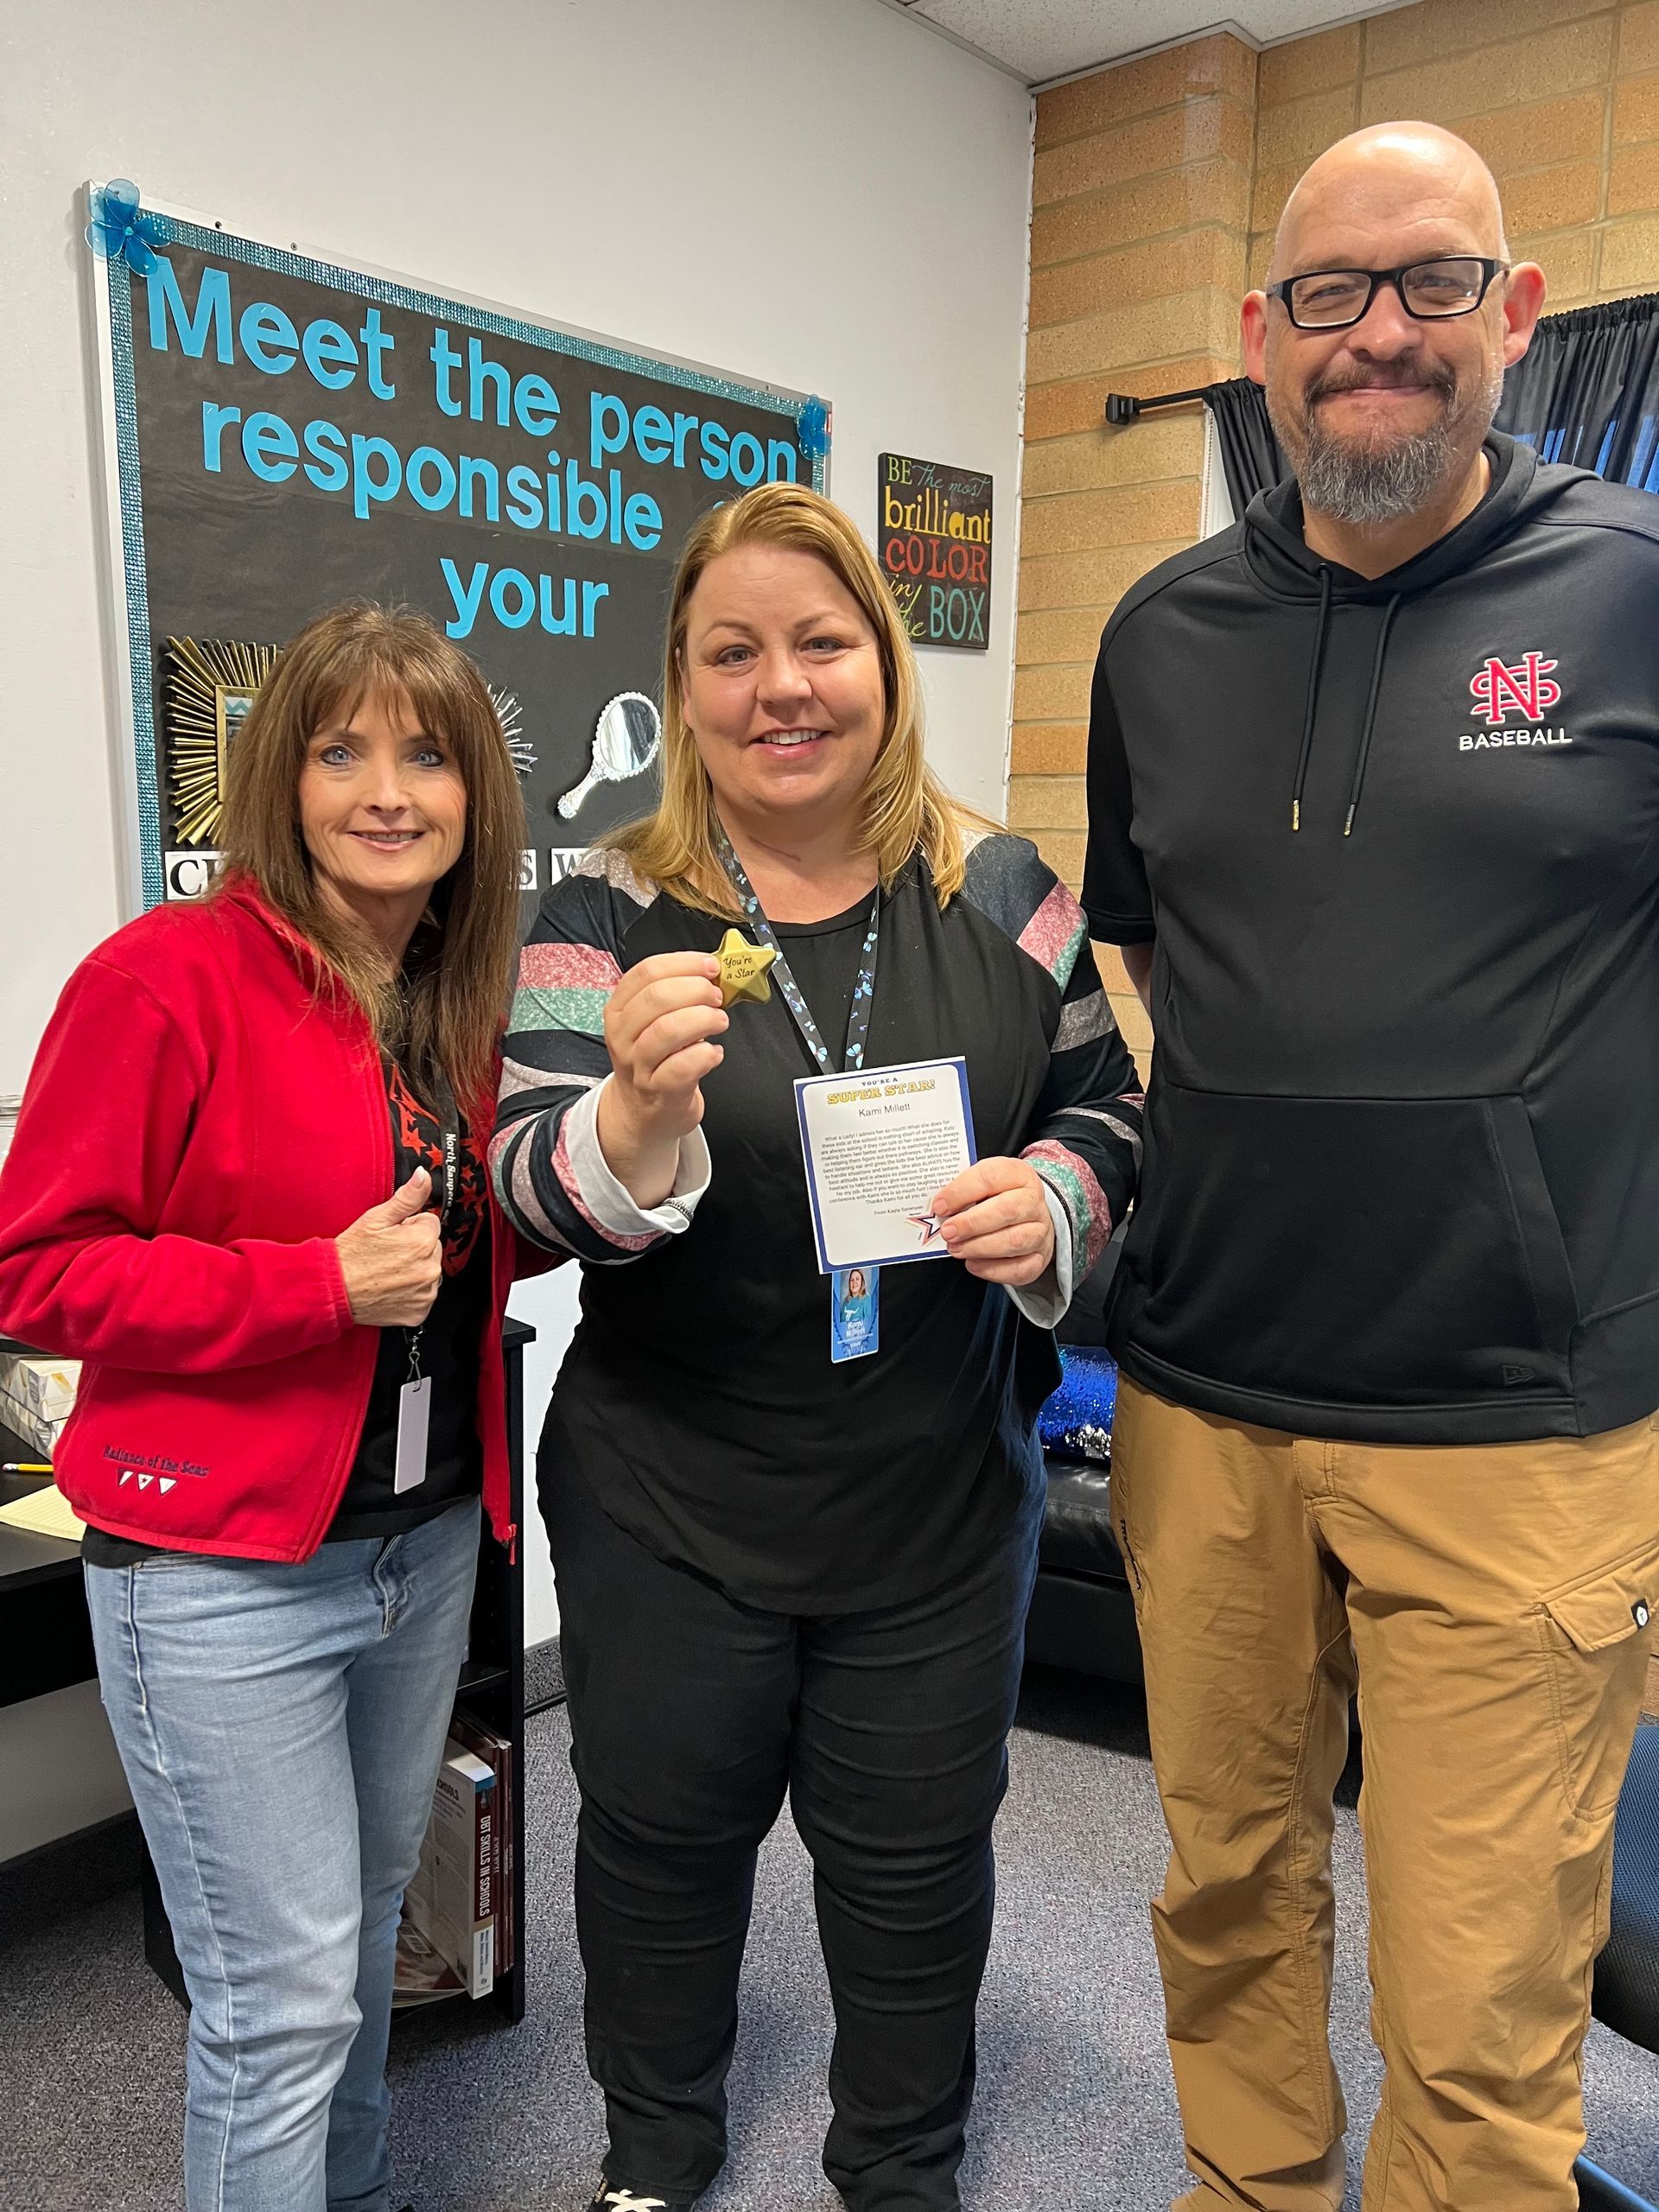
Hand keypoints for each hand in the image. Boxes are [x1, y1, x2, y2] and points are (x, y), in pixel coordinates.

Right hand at [335, 1167, 442, 1326]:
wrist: (333, 1289)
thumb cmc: (350, 1254)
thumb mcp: (376, 1218)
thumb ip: (407, 1197)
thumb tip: (423, 1176)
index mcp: (423, 1241)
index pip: (430, 1223)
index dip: (408, 1227)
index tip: (391, 1236)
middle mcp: (430, 1268)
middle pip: (431, 1248)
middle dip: (414, 1248)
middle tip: (386, 1254)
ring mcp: (426, 1292)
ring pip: (428, 1271)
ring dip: (414, 1270)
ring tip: (386, 1271)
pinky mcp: (419, 1312)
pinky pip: (423, 1296)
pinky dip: (410, 1293)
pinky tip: (390, 1287)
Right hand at [597, 951, 727, 1208]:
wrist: (643, 1111)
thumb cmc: (655, 1059)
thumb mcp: (651, 1022)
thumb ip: (675, 995)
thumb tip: (712, 972)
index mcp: (619, 1009)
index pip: (646, 972)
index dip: (684, 963)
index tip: (711, 966)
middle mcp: (623, 1035)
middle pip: (656, 997)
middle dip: (695, 990)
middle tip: (716, 997)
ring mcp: (638, 1065)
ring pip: (667, 1030)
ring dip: (703, 1019)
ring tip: (719, 1021)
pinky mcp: (659, 1091)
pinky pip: (683, 1068)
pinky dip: (706, 1055)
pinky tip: (714, 1052)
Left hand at [931, 1156, 1055, 1287]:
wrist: (1027, 1214)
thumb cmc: (997, 1197)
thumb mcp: (981, 1183)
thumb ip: (962, 1192)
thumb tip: (940, 1208)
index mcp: (1018, 1174)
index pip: (991, 1177)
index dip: (962, 1192)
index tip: (940, 1206)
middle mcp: (1033, 1201)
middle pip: (1007, 1210)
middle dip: (971, 1224)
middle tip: (948, 1232)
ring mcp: (1040, 1230)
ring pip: (1014, 1241)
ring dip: (979, 1247)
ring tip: (956, 1249)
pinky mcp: (1039, 1257)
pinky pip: (1020, 1268)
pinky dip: (993, 1269)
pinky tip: (973, 1263)